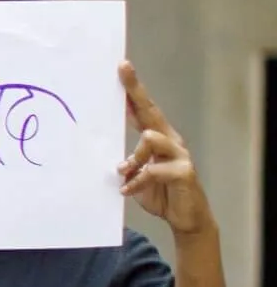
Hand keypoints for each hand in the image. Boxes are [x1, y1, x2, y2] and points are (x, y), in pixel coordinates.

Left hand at [118, 63, 213, 237]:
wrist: (185, 218)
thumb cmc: (159, 192)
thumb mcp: (136, 175)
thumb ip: (125, 162)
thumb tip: (101, 153)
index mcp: (158, 138)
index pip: (143, 109)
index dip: (132, 89)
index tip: (122, 68)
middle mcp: (170, 140)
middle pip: (151, 111)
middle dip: (135, 91)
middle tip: (123, 73)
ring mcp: (179, 155)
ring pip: (151, 138)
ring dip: (133, 156)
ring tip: (122, 172)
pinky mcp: (184, 172)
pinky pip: (154, 170)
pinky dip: (137, 181)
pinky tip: (126, 190)